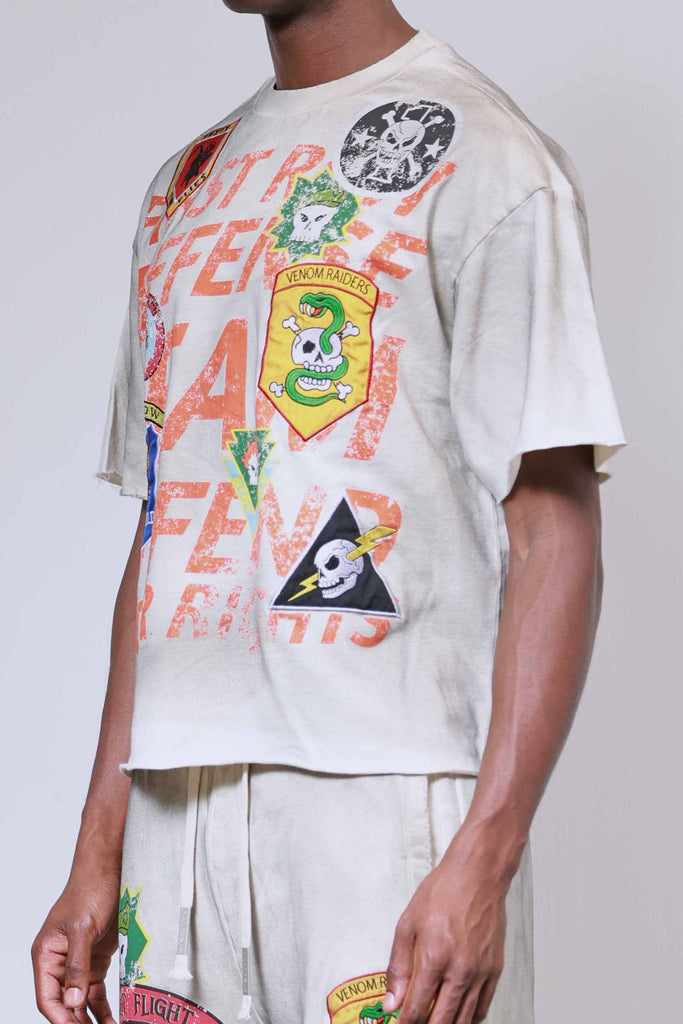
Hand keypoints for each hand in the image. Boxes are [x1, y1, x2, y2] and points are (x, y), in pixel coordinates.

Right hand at [31, 855, 119, 1023]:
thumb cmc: (90, 889)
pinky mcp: (96, 960)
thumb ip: (77, 965)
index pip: (48, 997)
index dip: (61, 1018)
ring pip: (80, 1001)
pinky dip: (103, 1007)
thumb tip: (72, 1000)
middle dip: (77, 1022)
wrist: (110, 868)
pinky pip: (96, 991)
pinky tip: (112, 1020)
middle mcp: (59, 962)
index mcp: (46, 955)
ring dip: (91, 1019)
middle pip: (64, 1004)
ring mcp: (78, 962)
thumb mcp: (82, 927)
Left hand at [383, 831, 510, 1023]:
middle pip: (441, 1022)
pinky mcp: (494, 971)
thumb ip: (398, 967)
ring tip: (433, 1020)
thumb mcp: (407, 924)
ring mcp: (480, 973)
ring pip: (463, 1020)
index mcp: (434, 958)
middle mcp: (460, 970)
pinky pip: (482, 1009)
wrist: (477, 876)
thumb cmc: (442, 893)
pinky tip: (457, 1016)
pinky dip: (468, 1019)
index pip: (416, 1010)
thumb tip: (392, 1002)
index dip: (405, 1023)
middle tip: (415, 1023)